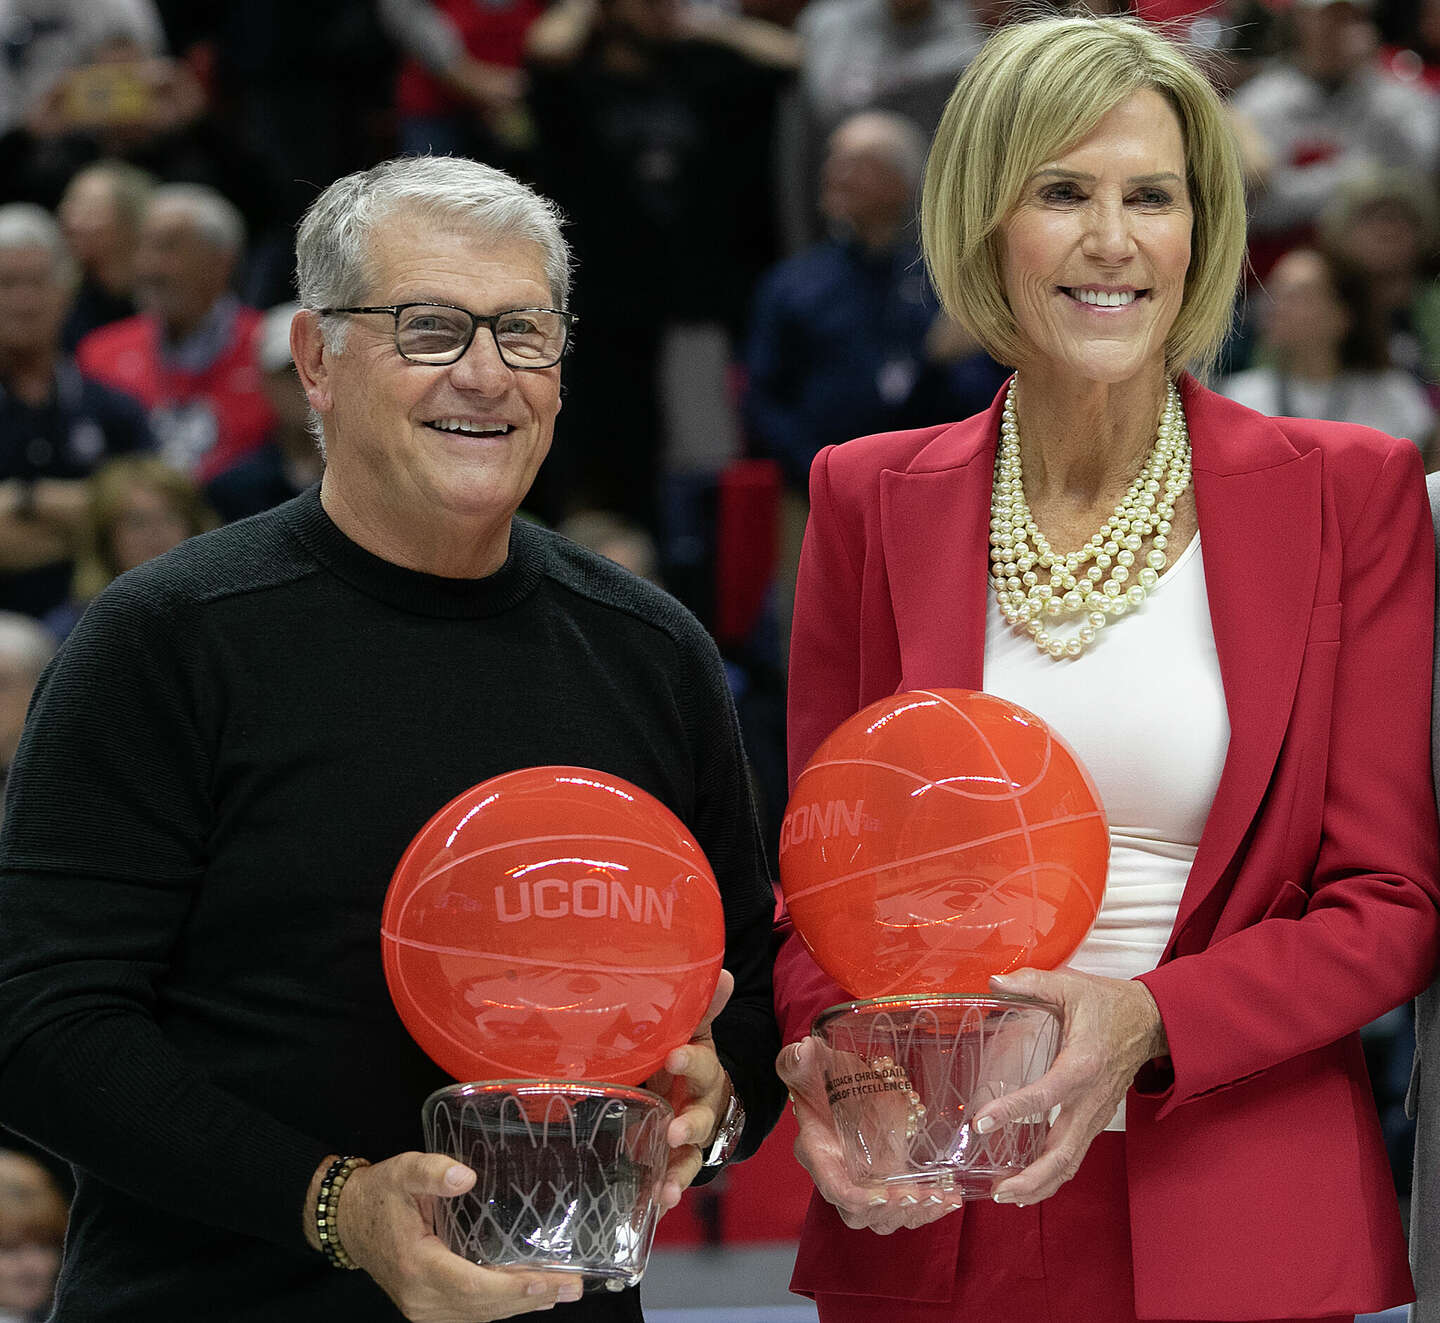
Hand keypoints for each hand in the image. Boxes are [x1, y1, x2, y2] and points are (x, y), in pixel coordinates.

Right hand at [322, 1153, 581, 1320]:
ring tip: (561, 1292)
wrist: (349, 1219)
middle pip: (483, 1307)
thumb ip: (432, 1171)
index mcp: (418, 1267)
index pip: (473, 1287)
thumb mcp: (402, 1171)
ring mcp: (424, 1306)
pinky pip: (470, 1311)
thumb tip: (466, 1176)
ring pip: (479, 1314)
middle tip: (573, 1286)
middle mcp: (421, 1297)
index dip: (512, 1288)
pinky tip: (528, 1295)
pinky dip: (500, 1305)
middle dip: (530, 1298)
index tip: (548, 1281)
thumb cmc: (380, 1195)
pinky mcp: (428, 1304)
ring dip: (520, 1305)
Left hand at [644, 969, 735, 1209]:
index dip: (689, 1060)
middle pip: (702, 1115)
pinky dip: (668, 1190)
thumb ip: (701, 1007)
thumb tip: (724, 973)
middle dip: (690, 1124)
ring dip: (680, 1169)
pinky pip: (677, 1176)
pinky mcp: (679, 1159)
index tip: (674, 1057)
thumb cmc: (687, 1056)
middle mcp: (702, 1103)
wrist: (702, 1091)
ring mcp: (693, 1135)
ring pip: (692, 1155)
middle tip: (675, 1131)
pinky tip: (658, 1203)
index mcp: (701, 1067)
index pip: (700, 1061)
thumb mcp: (691, 1031)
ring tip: (667, 1186)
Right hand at [777, 1037, 962, 1234]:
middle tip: (918, 1195)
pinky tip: (951, 1197)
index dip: (856, 1199)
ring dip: (914, 1215)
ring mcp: (865, 1179)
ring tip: (941, 1197)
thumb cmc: (820, 1071)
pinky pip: (905, 1207)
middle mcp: (839, 1174)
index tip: (884, 1194)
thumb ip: (798, 1060)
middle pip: (858, 1216)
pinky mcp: (888, 1175)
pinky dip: (929, 1209)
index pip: (833, 1187)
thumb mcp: (808, 1062)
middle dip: (889, 1212)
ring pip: (884, 1218)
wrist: (839, 1077)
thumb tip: (802, 1052)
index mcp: (818, 1151)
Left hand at [973, 968, 1166, 1205]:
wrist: (1151, 1021)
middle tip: (997, 1190)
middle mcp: (1091, 1098)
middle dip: (1031, 1177)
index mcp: (1082, 1064)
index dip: (1013, 1111)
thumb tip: (992, 981)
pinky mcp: (1097, 1119)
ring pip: (1071, 1162)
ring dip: (1041, 1184)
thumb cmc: (1107, 1003)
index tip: (981, 1123)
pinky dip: (1054, 1174)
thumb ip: (1031, 982)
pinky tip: (1029, 1181)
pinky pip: (1076, 1155)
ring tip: (1006, 1195)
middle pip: (1064, 1152)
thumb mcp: (1071, 985)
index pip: (1045, 1096)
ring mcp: (1097, 1113)